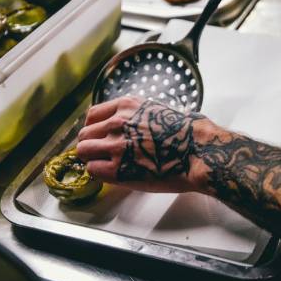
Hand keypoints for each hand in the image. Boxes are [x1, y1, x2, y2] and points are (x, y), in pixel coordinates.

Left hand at [76, 97, 213, 192]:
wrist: (197, 151)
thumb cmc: (186, 133)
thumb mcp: (158, 109)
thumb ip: (137, 113)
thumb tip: (129, 121)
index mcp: (127, 106)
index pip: (92, 115)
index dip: (93, 129)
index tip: (97, 137)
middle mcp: (117, 122)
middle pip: (84, 134)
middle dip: (90, 145)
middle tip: (98, 154)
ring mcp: (116, 145)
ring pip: (83, 151)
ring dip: (91, 159)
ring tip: (103, 165)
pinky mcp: (118, 168)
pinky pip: (92, 170)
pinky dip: (98, 173)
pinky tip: (110, 174)